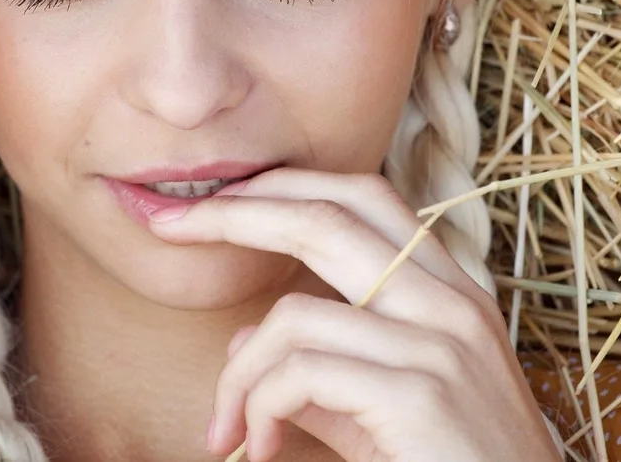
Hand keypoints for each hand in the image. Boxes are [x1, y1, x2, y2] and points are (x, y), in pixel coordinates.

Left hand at [147, 168, 559, 461]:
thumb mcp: (383, 409)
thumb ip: (319, 370)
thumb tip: (241, 344)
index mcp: (452, 292)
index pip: (362, 196)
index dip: (282, 185)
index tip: (213, 201)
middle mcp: (453, 304)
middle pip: (325, 216)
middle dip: (232, 212)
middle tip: (168, 224)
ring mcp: (440, 346)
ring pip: (291, 316)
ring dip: (237, 377)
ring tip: (228, 431)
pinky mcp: (418, 395)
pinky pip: (298, 375)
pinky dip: (258, 408)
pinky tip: (263, 448)